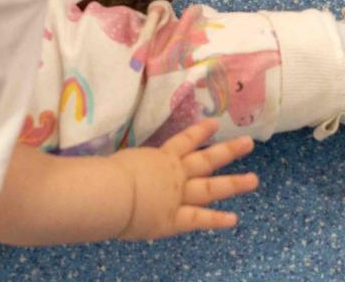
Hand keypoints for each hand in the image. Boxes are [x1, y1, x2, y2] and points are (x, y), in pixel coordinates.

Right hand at [112, 119, 258, 239]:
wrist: (111, 195)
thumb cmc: (106, 173)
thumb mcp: (119, 159)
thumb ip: (119, 157)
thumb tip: (90, 142)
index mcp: (159, 159)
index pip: (182, 141)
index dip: (198, 132)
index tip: (213, 123)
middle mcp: (174, 175)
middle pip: (206, 160)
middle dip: (228, 151)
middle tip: (249, 143)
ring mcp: (178, 196)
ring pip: (211, 188)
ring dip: (233, 184)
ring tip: (254, 180)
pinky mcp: (174, 219)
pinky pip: (198, 220)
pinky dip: (215, 220)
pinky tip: (234, 219)